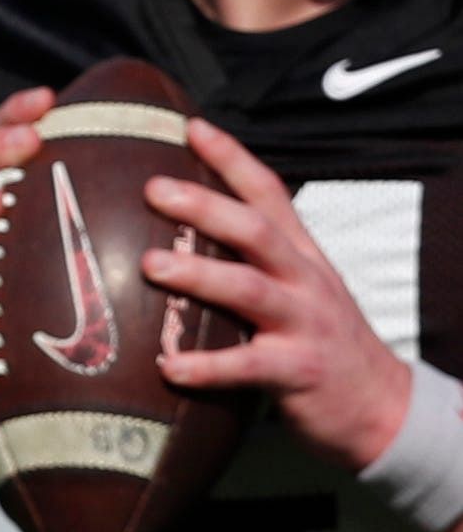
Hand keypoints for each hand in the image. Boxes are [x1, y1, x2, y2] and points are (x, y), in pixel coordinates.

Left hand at [141, 116, 411, 468]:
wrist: (382, 405)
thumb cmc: (320, 341)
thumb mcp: (298, 288)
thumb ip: (250, 262)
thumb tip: (177, 237)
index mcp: (301, 255)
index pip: (269, 193)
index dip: (232, 158)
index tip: (190, 126)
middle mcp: (304, 281)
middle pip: (255, 231)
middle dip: (205, 206)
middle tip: (153, 189)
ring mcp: (304, 325)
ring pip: (250, 290)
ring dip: (198, 276)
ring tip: (149, 266)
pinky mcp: (299, 372)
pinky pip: (248, 366)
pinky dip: (206, 367)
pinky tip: (167, 366)